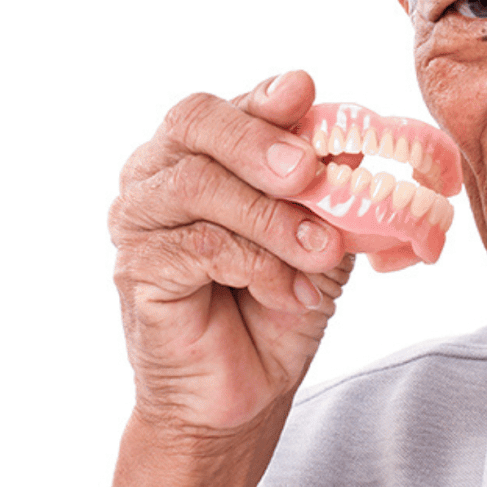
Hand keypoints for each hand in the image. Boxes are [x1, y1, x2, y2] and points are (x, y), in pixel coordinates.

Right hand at [108, 70, 352, 436]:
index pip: (227, 105)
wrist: (243, 395)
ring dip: (274, 217)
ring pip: (200, 184)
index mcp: (199, 151)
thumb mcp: (317, 234)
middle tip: (310, 170)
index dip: (264, 97)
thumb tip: (350, 134)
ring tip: (321, 252)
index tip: (304, 92)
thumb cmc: (274, 306)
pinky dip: (260, 266)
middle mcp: (157, 173)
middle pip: (194, 121)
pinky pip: (202, 246)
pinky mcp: (136, 268)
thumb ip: (325, 185)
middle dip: (259, 140)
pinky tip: (292, 293)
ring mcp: (139, 219)